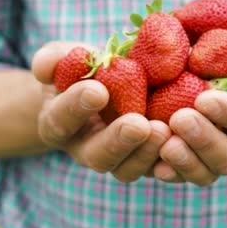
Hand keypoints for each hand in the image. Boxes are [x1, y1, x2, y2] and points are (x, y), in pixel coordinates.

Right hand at [32, 41, 170, 182]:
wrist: (107, 87)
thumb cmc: (81, 71)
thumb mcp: (63, 57)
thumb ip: (53, 59)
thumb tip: (43, 67)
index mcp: (59, 124)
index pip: (61, 120)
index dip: (76, 108)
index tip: (97, 90)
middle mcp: (86, 149)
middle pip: (98, 156)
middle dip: (117, 142)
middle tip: (138, 124)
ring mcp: (118, 159)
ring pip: (128, 169)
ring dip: (146, 153)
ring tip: (164, 130)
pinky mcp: (146, 161)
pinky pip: (157, 170)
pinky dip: (170, 163)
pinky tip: (183, 144)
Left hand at [153, 27, 226, 185]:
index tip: (204, 99)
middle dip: (205, 140)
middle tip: (180, 118)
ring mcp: (220, 165)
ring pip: (206, 174)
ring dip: (186, 161)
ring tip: (165, 143)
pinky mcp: (195, 170)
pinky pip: (183, 178)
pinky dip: (170, 172)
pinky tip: (154, 163)